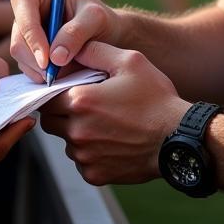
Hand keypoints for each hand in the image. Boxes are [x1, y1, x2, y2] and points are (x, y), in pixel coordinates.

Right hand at [9, 0, 120, 82]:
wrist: (109, 36)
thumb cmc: (102, 20)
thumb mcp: (96, 19)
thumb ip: (76, 32)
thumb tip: (55, 57)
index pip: (23, 3)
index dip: (30, 31)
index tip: (46, 60)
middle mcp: (30, 11)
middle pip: (18, 35)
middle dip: (34, 58)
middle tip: (54, 76)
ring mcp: (28, 32)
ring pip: (20, 54)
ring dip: (39, 70)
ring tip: (64, 74)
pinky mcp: (30, 51)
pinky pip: (28, 67)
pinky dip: (41, 75)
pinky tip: (61, 75)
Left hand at [39, 40, 188, 185]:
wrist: (178, 139)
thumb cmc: (156, 98)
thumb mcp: (129, 61)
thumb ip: (95, 51)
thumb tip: (73, 49)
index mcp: (80, 101)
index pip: (45, 96)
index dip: (53, 91)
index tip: (66, 88)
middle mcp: (77, 131)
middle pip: (50, 120)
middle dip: (60, 111)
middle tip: (83, 104)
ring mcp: (85, 156)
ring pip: (66, 141)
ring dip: (76, 131)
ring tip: (103, 122)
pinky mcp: (95, 174)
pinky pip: (81, 160)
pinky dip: (89, 151)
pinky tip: (111, 140)